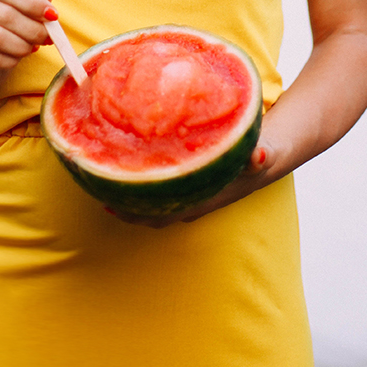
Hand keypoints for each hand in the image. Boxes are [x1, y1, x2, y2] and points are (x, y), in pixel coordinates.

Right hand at [0, 0, 56, 90]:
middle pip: (5, 15)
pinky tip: (14, 59)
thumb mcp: (28, 8)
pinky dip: (9, 61)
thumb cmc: (10, 27)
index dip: (33, 3)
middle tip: (47, 38)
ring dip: (22, 47)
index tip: (53, 16)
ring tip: (31, 49)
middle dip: (33, 30)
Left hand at [109, 140, 277, 228]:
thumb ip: (260, 156)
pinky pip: (160, 183)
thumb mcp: (266, 153)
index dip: (138, 214)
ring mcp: (190, 192)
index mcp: (205, 199)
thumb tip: (260, 155)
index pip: (165, 214)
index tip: (112, 204)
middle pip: (151, 212)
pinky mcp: (189, 179)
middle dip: (125, 207)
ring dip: (130, 192)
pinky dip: (143, 176)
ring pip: (154, 199)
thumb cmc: (263, 153)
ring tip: (101, 174)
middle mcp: (193, 200)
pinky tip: (126, 160)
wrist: (270, 151)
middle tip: (96, 190)